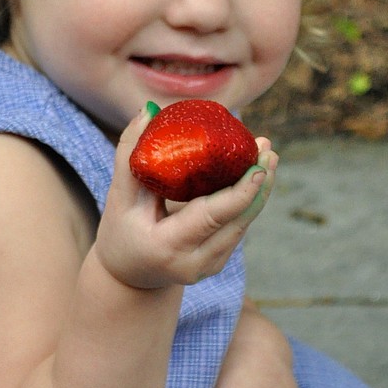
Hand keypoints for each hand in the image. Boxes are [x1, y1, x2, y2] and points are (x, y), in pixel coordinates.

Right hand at [95, 109, 277, 291]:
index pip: (213, 217)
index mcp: (168, 246)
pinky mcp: (219, 261)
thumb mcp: (119, 196)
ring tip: (267, 153)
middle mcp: (195, 262)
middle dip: (259, 184)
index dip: (241, 192)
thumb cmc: (121, 230)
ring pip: (244, 224)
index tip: (259, 165)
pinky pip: (239, 227)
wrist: (128, 277)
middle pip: (239, 221)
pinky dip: (249, 200)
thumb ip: (130, 154)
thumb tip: (149, 109)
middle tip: (267, 147)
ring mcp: (210, 265)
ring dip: (260, 189)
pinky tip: (256, 172)